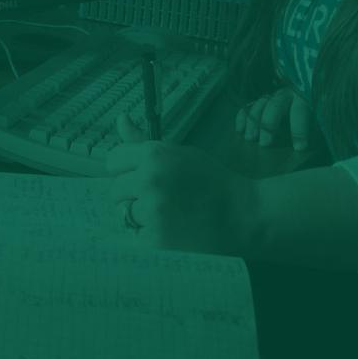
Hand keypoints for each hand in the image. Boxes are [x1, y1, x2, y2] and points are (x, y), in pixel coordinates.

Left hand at [104, 112, 259, 256]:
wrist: (244, 214)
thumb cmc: (212, 181)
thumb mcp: (181, 153)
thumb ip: (144, 142)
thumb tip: (120, 119)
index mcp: (154, 154)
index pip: (113, 160)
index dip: (126, 169)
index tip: (140, 176)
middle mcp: (149, 180)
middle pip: (115, 190)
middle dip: (132, 194)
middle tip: (160, 198)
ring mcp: (152, 211)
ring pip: (124, 214)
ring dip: (141, 216)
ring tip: (169, 214)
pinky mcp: (156, 239)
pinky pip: (136, 236)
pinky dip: (150, 235)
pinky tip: (172, 230)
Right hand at [234, 85, 312, 150]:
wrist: (304, 93)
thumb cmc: (310, 114)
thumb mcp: (315, 119)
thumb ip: (311, 129)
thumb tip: (304, 148)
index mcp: (303, 98)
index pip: (299, 112)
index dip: (299, 130)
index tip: (299, 148)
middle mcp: (285, 95)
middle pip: (274, 106)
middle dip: (268, 125)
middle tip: (264, 144)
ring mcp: (271, 97)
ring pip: (259, 105)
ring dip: (253, 122)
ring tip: (250, 139)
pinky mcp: (260, 101)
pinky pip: (248, 106)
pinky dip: (242, 117)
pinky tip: (239, 130)